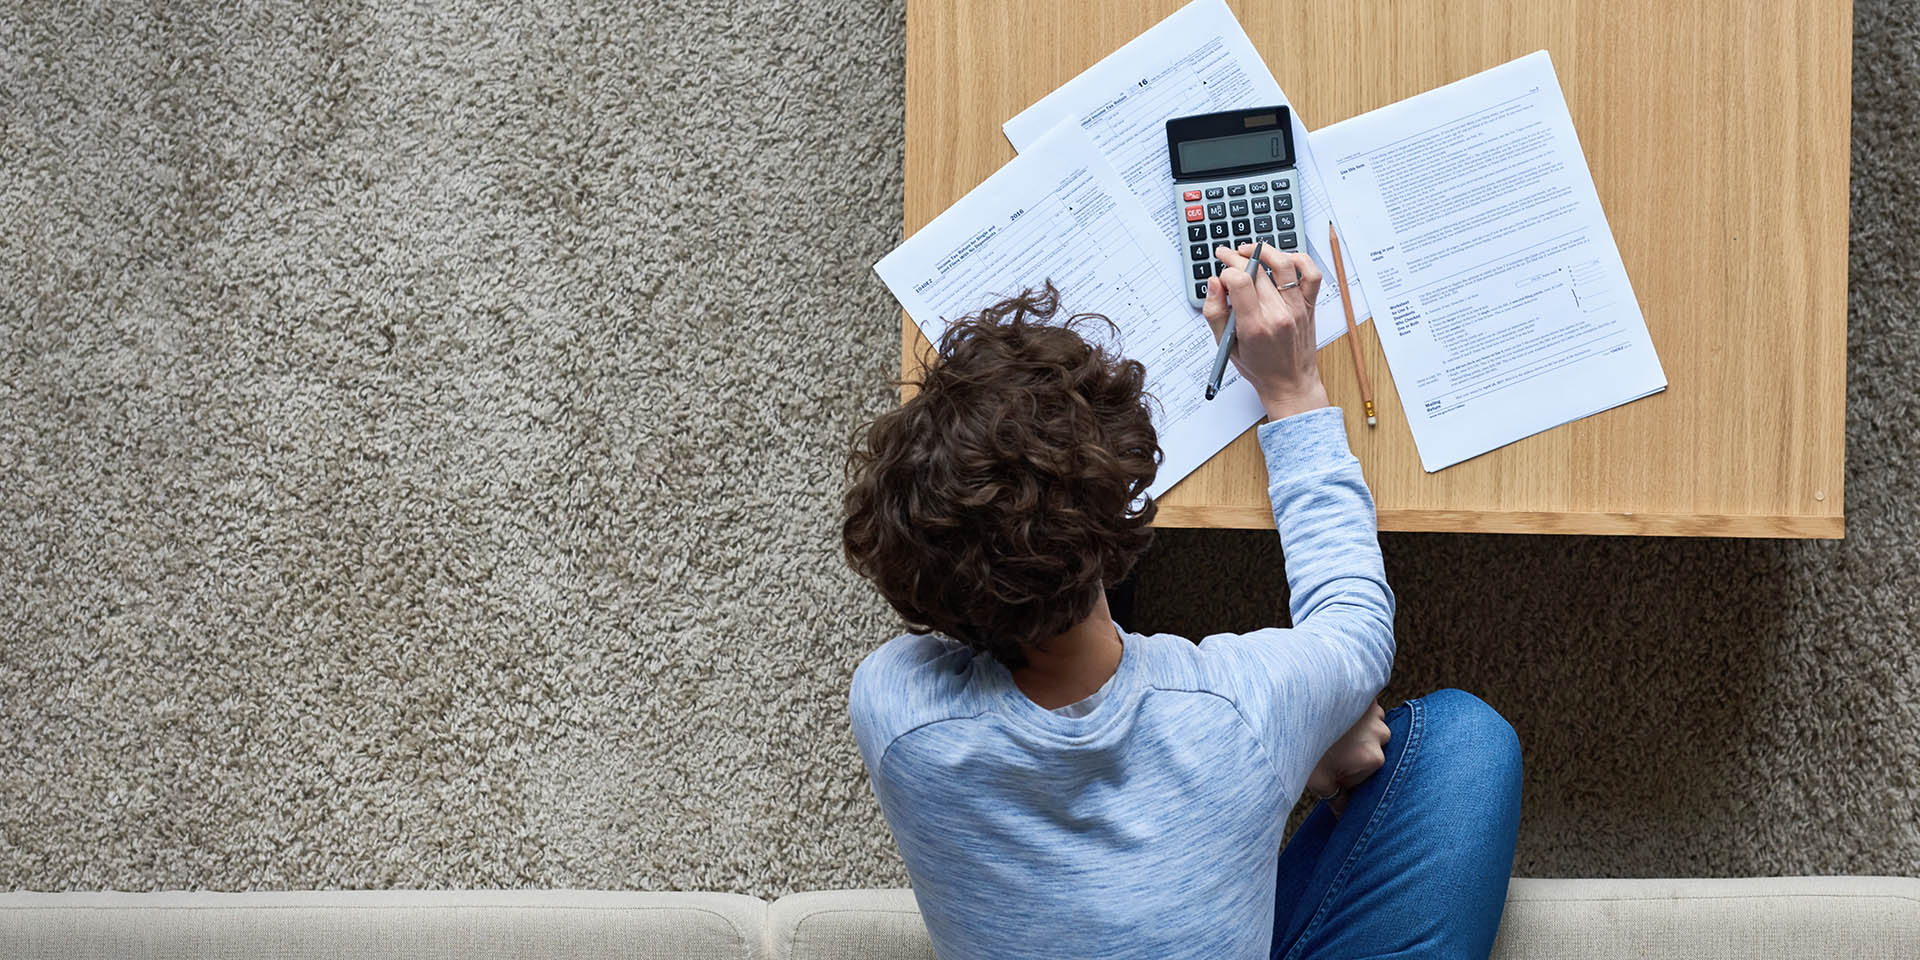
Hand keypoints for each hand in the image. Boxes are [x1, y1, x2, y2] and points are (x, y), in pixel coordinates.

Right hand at [1202, 243, 1327, 419]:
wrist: (1290, 383)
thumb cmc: (1259, 367)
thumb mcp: (1225, 346)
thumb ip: (1214, 313)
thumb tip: (1214, 283)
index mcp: (1254, 326)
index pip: (1239, 281)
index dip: (1225, 271)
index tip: (1220, 276)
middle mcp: (1278, 314)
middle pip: (1256, 270)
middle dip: (1236, 257)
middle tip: (1226, 255)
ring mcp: (1297, 308)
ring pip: (1283, 264)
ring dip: (1264, 251)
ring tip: (1250, 250)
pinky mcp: (1309, 305)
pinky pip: (1311, 274)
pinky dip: (1299, 260)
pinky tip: (1283, 260)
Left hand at [1307, 702, 1388, 815]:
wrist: (1296, 699)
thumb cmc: (1305, 742)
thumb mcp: (1318, 780)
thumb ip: (1336, 799)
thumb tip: (1344, 815)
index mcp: (1372, 759)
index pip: (1363, 778)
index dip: (1343, 778)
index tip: (1328, 771)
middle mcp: (1381, 735)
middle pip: (1368, 753)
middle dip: (1350, 755)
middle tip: (1325, 750)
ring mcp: (1377, 713)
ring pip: (1369, 731)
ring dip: (1354, 733)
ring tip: (1327, 730)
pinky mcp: (1368, 695)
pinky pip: (1366, 711)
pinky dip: (1353, 714)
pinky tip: (1331, 715)